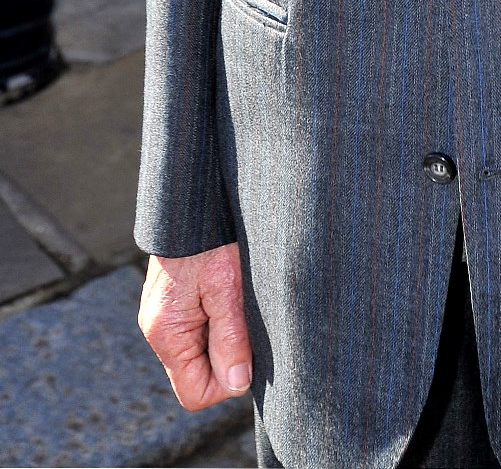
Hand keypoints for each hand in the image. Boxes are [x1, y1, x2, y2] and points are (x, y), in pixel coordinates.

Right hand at [139, 243, 252, 410]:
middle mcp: (158, 331)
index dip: (227, 382)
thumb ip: (231, 338)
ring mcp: (162, 317)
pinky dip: (216, 320)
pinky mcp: (172, 304)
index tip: (247, 352)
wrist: (191, 202)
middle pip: (197, 375)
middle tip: (243, 319)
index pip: (195, 393)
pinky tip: (225, 294)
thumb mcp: (228, 287)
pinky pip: (196, 331)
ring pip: (199, 353)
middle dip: (227, 357)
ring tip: (234, 302)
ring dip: (223, 336)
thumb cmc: (209, 238)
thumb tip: (237, 383)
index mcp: (167, 333)